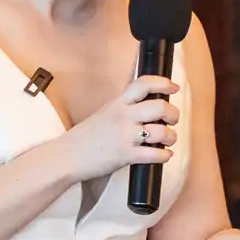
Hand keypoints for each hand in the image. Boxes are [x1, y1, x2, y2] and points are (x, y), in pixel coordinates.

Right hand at [56, 75, 177, 182]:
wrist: (66, 157)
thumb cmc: (84, 138)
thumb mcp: (103, 113)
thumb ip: (123, 108)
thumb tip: (144, 107)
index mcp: (117, 103)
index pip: (143, 84)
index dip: (163, 82)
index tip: (173, 87)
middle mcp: (123, 116)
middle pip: (159, 106)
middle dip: (172, 113)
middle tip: (172, 120)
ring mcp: (125, 136)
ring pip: (161, 132)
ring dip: (171, 137)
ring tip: (168, 141)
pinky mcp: (126, 155)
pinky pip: (155, 154)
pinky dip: (164, 155)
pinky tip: (163, 155)